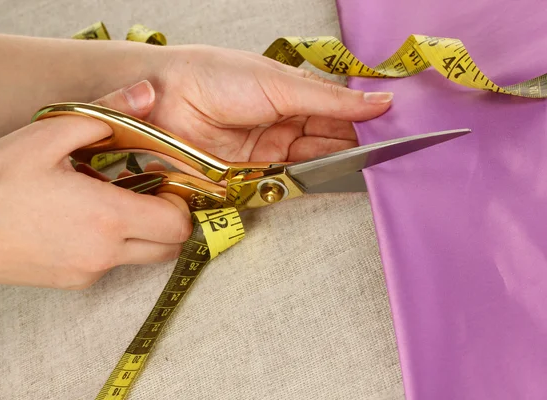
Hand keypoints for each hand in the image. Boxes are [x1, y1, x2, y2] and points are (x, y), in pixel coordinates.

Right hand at [0, 83, 190, 294]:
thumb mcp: (48, 134)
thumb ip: (107, 113)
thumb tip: (148, 93)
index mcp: (108, 216)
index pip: (178, 224)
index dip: (180, 202)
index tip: (163, 181)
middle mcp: (106, 252)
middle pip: (171, 248)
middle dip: (170, 221)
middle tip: (149, 192)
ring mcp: (91, 272)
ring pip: (144, 258)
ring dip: (145, 233)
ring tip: (114, 202)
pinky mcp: (75, 283)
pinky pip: (113, 265)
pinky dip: (115, 245)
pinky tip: (85, 220)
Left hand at [143, 45, 391, 162]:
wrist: (166, 98)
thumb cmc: (218, 77)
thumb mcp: (281, 83)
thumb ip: (331, 99)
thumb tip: (382, 100)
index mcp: (291, 94)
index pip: (337, 111)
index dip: (363, 121)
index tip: (392, 131)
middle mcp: (282, 124)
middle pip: (328, 141)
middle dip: (354, 148)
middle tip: (385, 154)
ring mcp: (268, 152)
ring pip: (312, 164)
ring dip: (336, 166)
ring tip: (367, 166)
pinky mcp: (251, 177)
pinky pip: (287, 184)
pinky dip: (310, 183)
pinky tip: (333, 180)